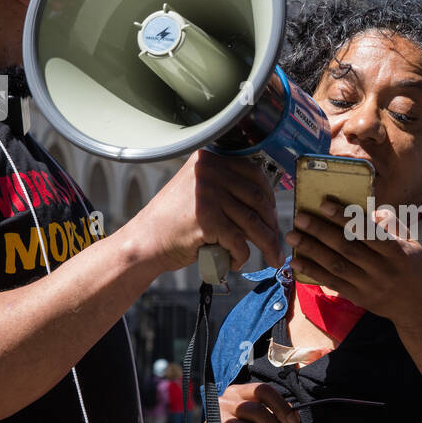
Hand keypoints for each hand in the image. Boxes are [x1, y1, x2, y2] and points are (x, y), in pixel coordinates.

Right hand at [128, 149, 281, 273]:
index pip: (254, 174)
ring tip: (271, 258)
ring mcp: (208, 194)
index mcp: (209, 160)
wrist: (145, 242)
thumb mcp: (198, 191)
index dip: (269, 197)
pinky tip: (236, 262)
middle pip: (257, 199)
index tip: (272, 215)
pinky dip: (242, 256)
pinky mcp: (207, 220)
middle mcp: (209, 172)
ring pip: (252, 223)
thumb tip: (266, 201)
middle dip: (272, 224)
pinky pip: (239, 241)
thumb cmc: (173, 222)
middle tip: (276, 242)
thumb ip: (225, 187)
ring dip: (267, 244)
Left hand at [285, 201, 421, 325]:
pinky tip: (296, 261)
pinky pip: (332, 283)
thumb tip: (373, 211)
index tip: (324, 204)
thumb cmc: (415, 270)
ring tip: (292, 236)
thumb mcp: (413, 244)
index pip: (367, 231)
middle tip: (300, 217)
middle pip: (347, 248)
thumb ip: (394, 225)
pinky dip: (313, 272)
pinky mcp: (359, 298)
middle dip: (320, 231)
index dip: (345, 217)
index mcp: (397, 252)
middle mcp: (382, 269)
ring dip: (311, 250)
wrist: (420, 310)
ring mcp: (369, 286)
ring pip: (336, 265)